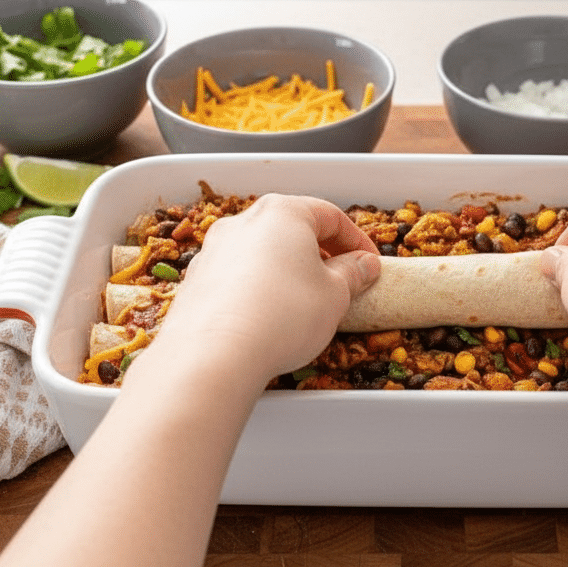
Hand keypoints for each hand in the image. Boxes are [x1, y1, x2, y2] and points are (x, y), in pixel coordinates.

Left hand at [139, 194, 380, 385]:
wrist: (213, 354)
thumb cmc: (283, 315)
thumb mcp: (335, 295)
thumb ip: (353, 274)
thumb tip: (363, 265)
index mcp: (282, 212)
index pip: (330, 216)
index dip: (357, 241)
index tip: (370, 264)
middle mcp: (243, 221)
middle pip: (292, 229)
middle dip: (321, 254)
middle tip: (342, 282)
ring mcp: (214, 249)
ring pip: (262, 252)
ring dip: (288, 270)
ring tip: (306, 303)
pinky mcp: (197, 279)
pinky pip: (238, 275)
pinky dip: (259, 288)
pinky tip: (269, 316)